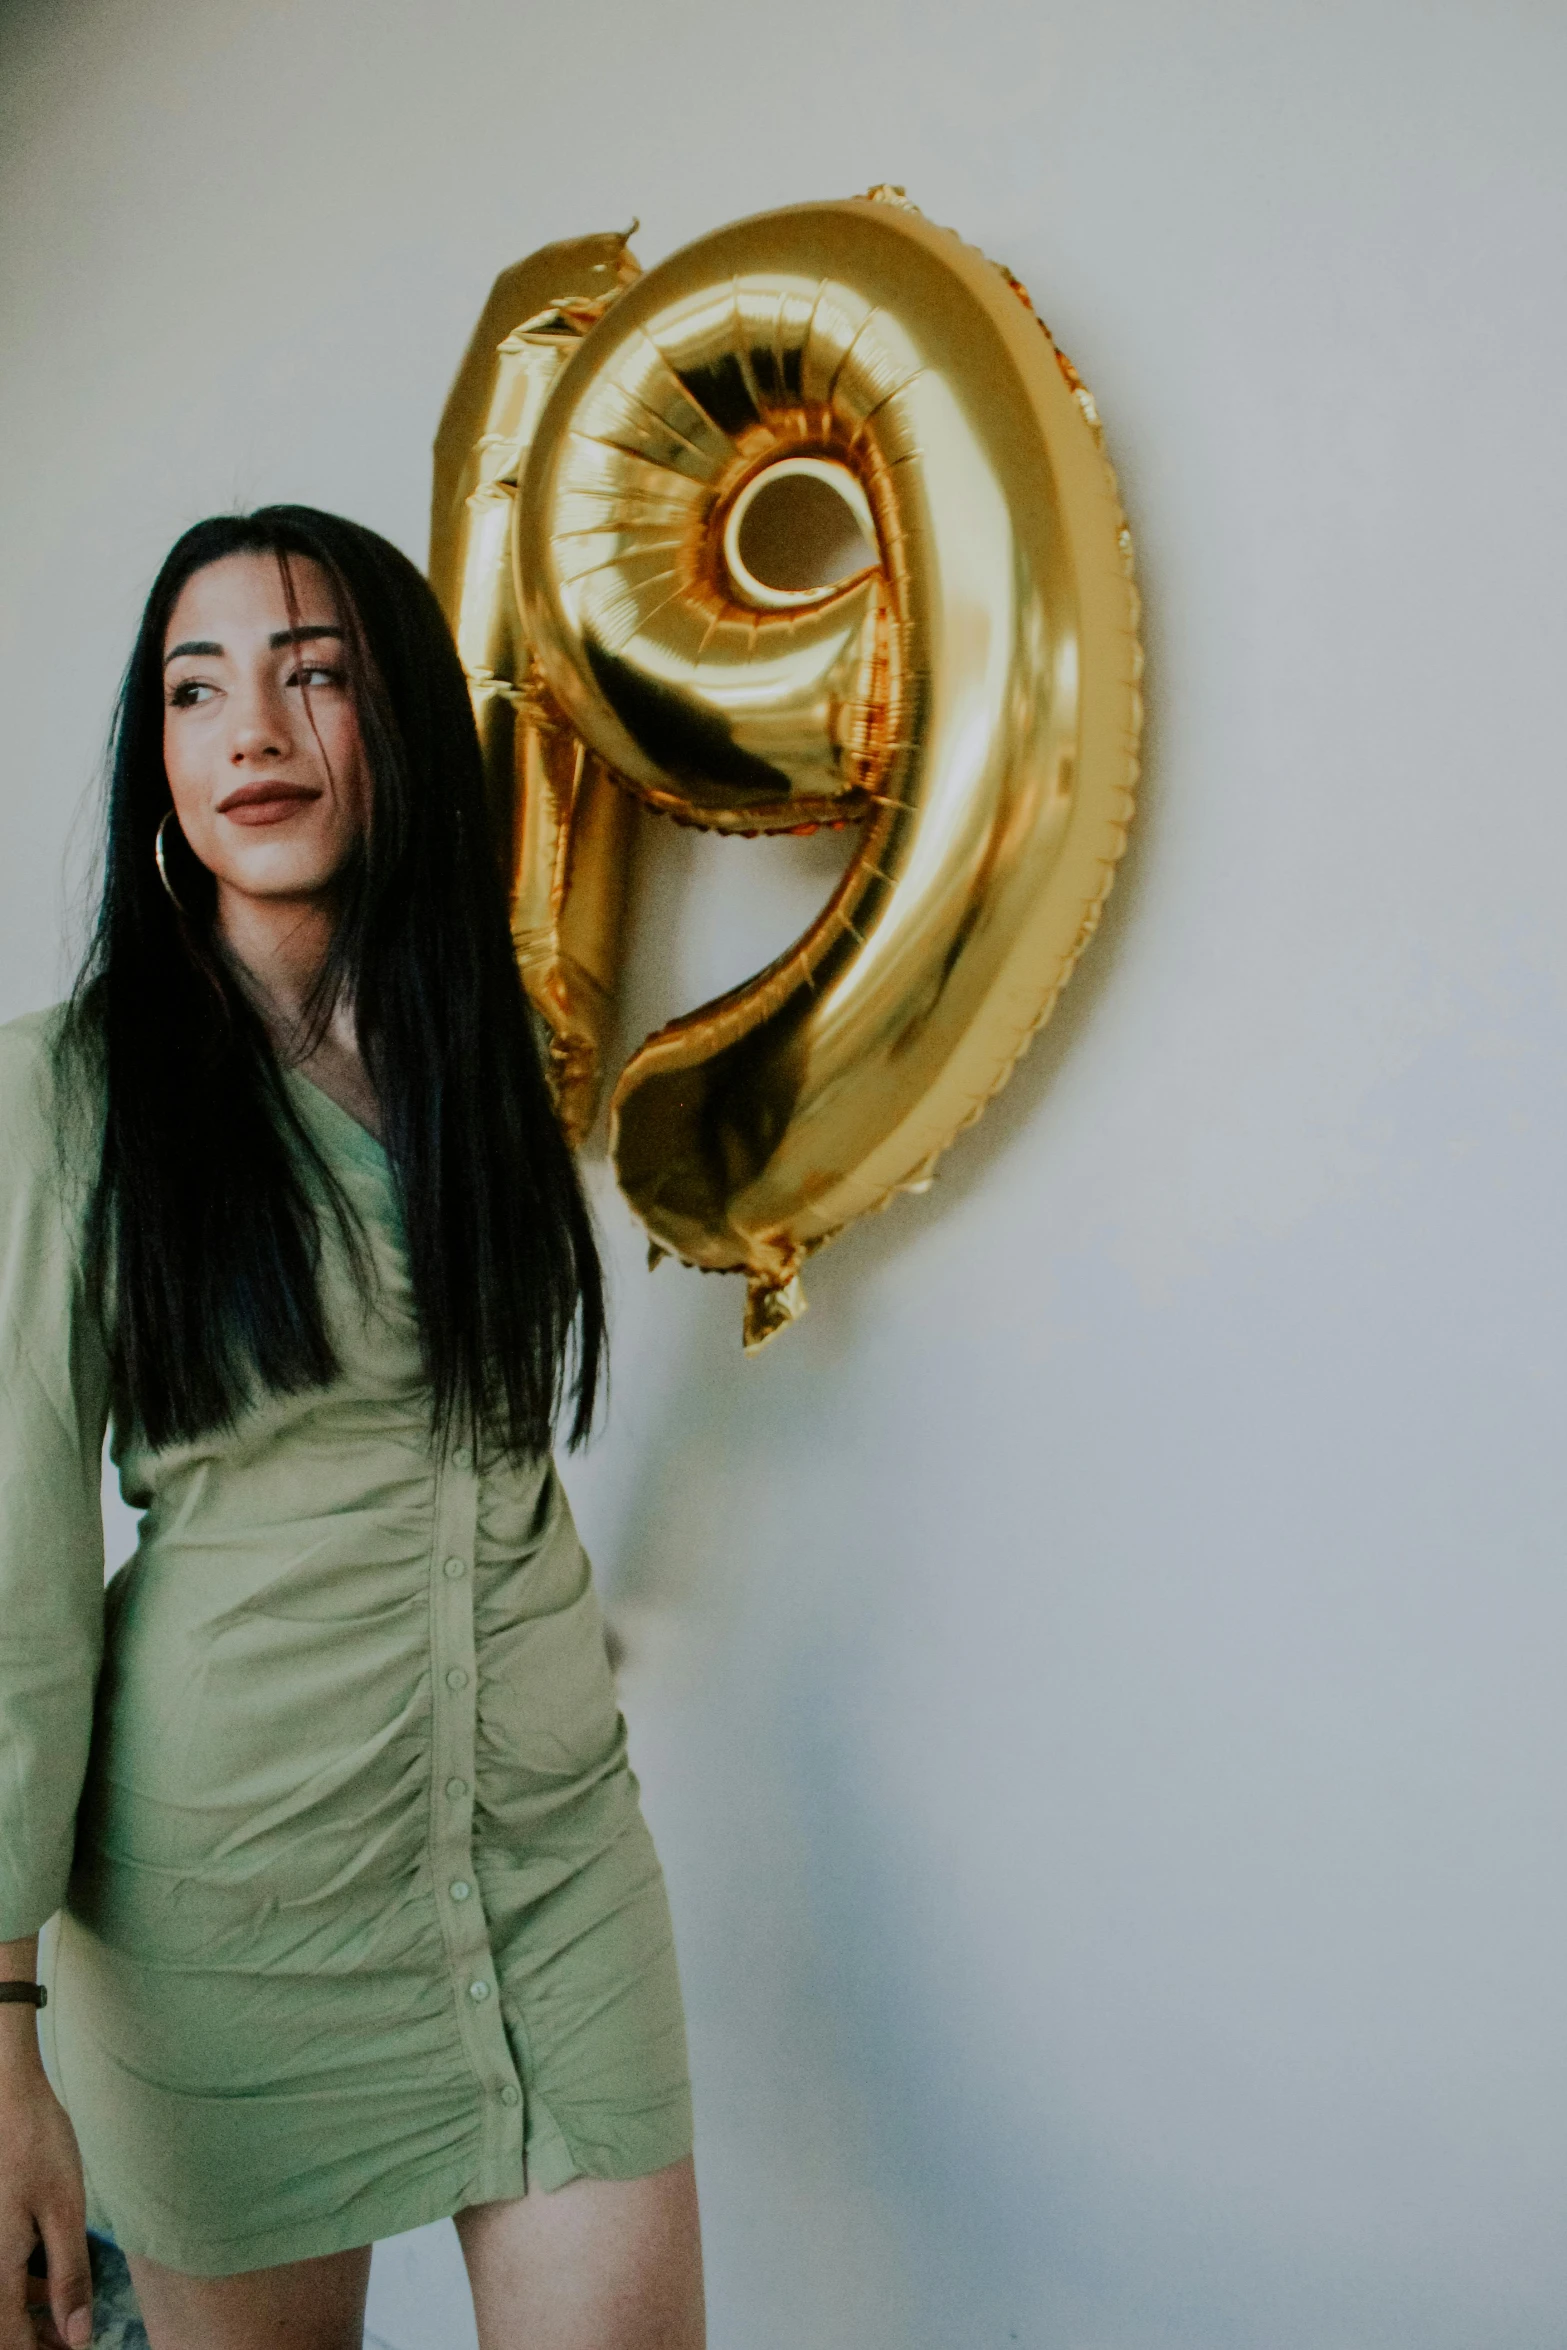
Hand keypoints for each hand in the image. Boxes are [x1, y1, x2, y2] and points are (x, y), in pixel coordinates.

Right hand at [0, 2074, 91, 2349]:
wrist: (4, 2092)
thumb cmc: (36, 2143)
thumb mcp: (65, 2209)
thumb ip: (70, 2276)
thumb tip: (77, 2337)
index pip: (12, 2344)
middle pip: (2, 2328)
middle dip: (34, 2340)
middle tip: (72, 2339)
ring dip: (26, 2317)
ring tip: (64, 2316)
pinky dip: (17, 2287)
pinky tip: (43, 2277)